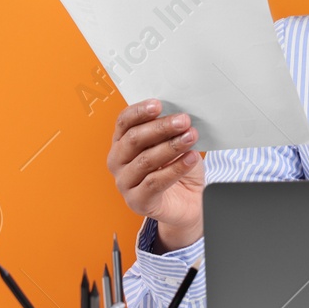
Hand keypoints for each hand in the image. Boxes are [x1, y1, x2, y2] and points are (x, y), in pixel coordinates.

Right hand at [107, 99, 204, 249]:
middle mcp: (118, 162)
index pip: (124, 122)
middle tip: (183, 121)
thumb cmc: (177, 168)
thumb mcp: (173, 143)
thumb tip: (179, 114)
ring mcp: (124, 183)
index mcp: (122, 143)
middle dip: (161, 128)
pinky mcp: (137, 201)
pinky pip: (155, 182)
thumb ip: (170, 129)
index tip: (158, 104)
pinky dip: (175, 169)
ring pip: (145, 160)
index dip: (139, 112)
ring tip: (191, 137)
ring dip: (171, 146)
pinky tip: (190, 158)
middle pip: (134, 139)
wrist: (188, 202)